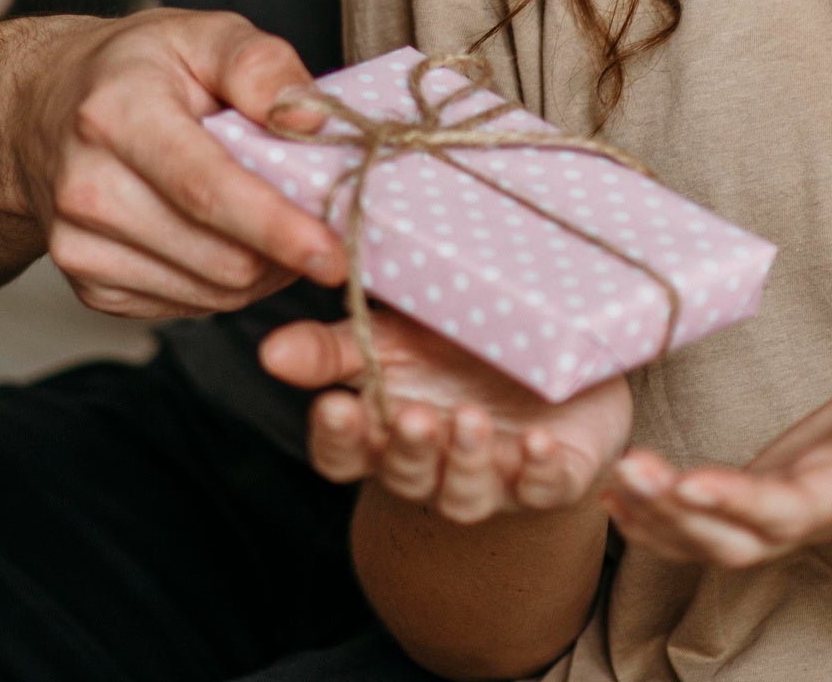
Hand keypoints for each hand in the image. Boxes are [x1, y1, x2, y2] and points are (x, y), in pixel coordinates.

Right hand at [4, 6, 347, 318]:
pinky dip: (230, 283)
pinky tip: (234, 238)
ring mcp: (81, 247)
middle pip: (217, 255)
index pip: (207, 188)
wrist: (41, 109)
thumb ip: (262, 65)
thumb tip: (313, 121)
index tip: (335, 253)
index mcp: (117, 115)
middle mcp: (88, 189)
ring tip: (282, 221)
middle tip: (328, 217)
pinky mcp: (90, 287)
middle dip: (288, 249)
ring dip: (266, 270)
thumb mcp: (204, 34)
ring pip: (212, 292)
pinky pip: (189, 307)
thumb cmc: (137, 66)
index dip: (277, 227)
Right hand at [263, 307, 634, 523]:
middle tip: (412, 416)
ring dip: (466, 462)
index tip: (335, 405)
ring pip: (467, 496)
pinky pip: (546, 488)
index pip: (345, 455)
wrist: (562, 350)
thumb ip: (335, 348)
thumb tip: (269, 351)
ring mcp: (494, 476)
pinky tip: (538, 443)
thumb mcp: (395, 335)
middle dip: (407, 451)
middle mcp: (436, 464)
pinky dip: (540, 470)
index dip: (338, 438)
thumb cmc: (462, 342)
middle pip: (407, 478)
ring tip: (470, 420)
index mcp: (389, 432)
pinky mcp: (554, 476)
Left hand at [603, 353, 831, 567]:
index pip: (790, 509)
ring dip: (659, 518)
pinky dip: (658, 520)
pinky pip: (705, 527)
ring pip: (713, 541)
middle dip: (678, 515)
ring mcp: (785, 512)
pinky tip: (618, 497)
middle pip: (737, 539)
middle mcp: (812, 514)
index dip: (738, 502)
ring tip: (614, 481)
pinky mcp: (765, 497)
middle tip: (627, 471)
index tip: (691, 481)